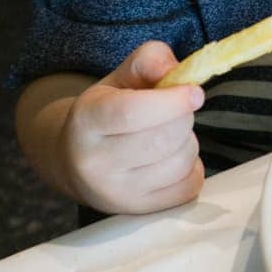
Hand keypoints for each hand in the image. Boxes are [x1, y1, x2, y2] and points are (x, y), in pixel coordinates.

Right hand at [60, 42, 205, 214]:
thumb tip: (178, 72)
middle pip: (163, 138)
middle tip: (177, 112)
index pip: (132, 112)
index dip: (171, 101)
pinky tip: (172, 159)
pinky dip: (192, 168)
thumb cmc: (107, 112)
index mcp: (87, 120)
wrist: (77, 161)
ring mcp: (116, 192)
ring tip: (170, 135)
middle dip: (183, 118)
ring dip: (188, 142)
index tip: (194, 92)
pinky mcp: (138, 211)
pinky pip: (188, 186)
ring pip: (180, 162)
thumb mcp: (121, 78)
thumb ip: (150, 61)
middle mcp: (95, 161)